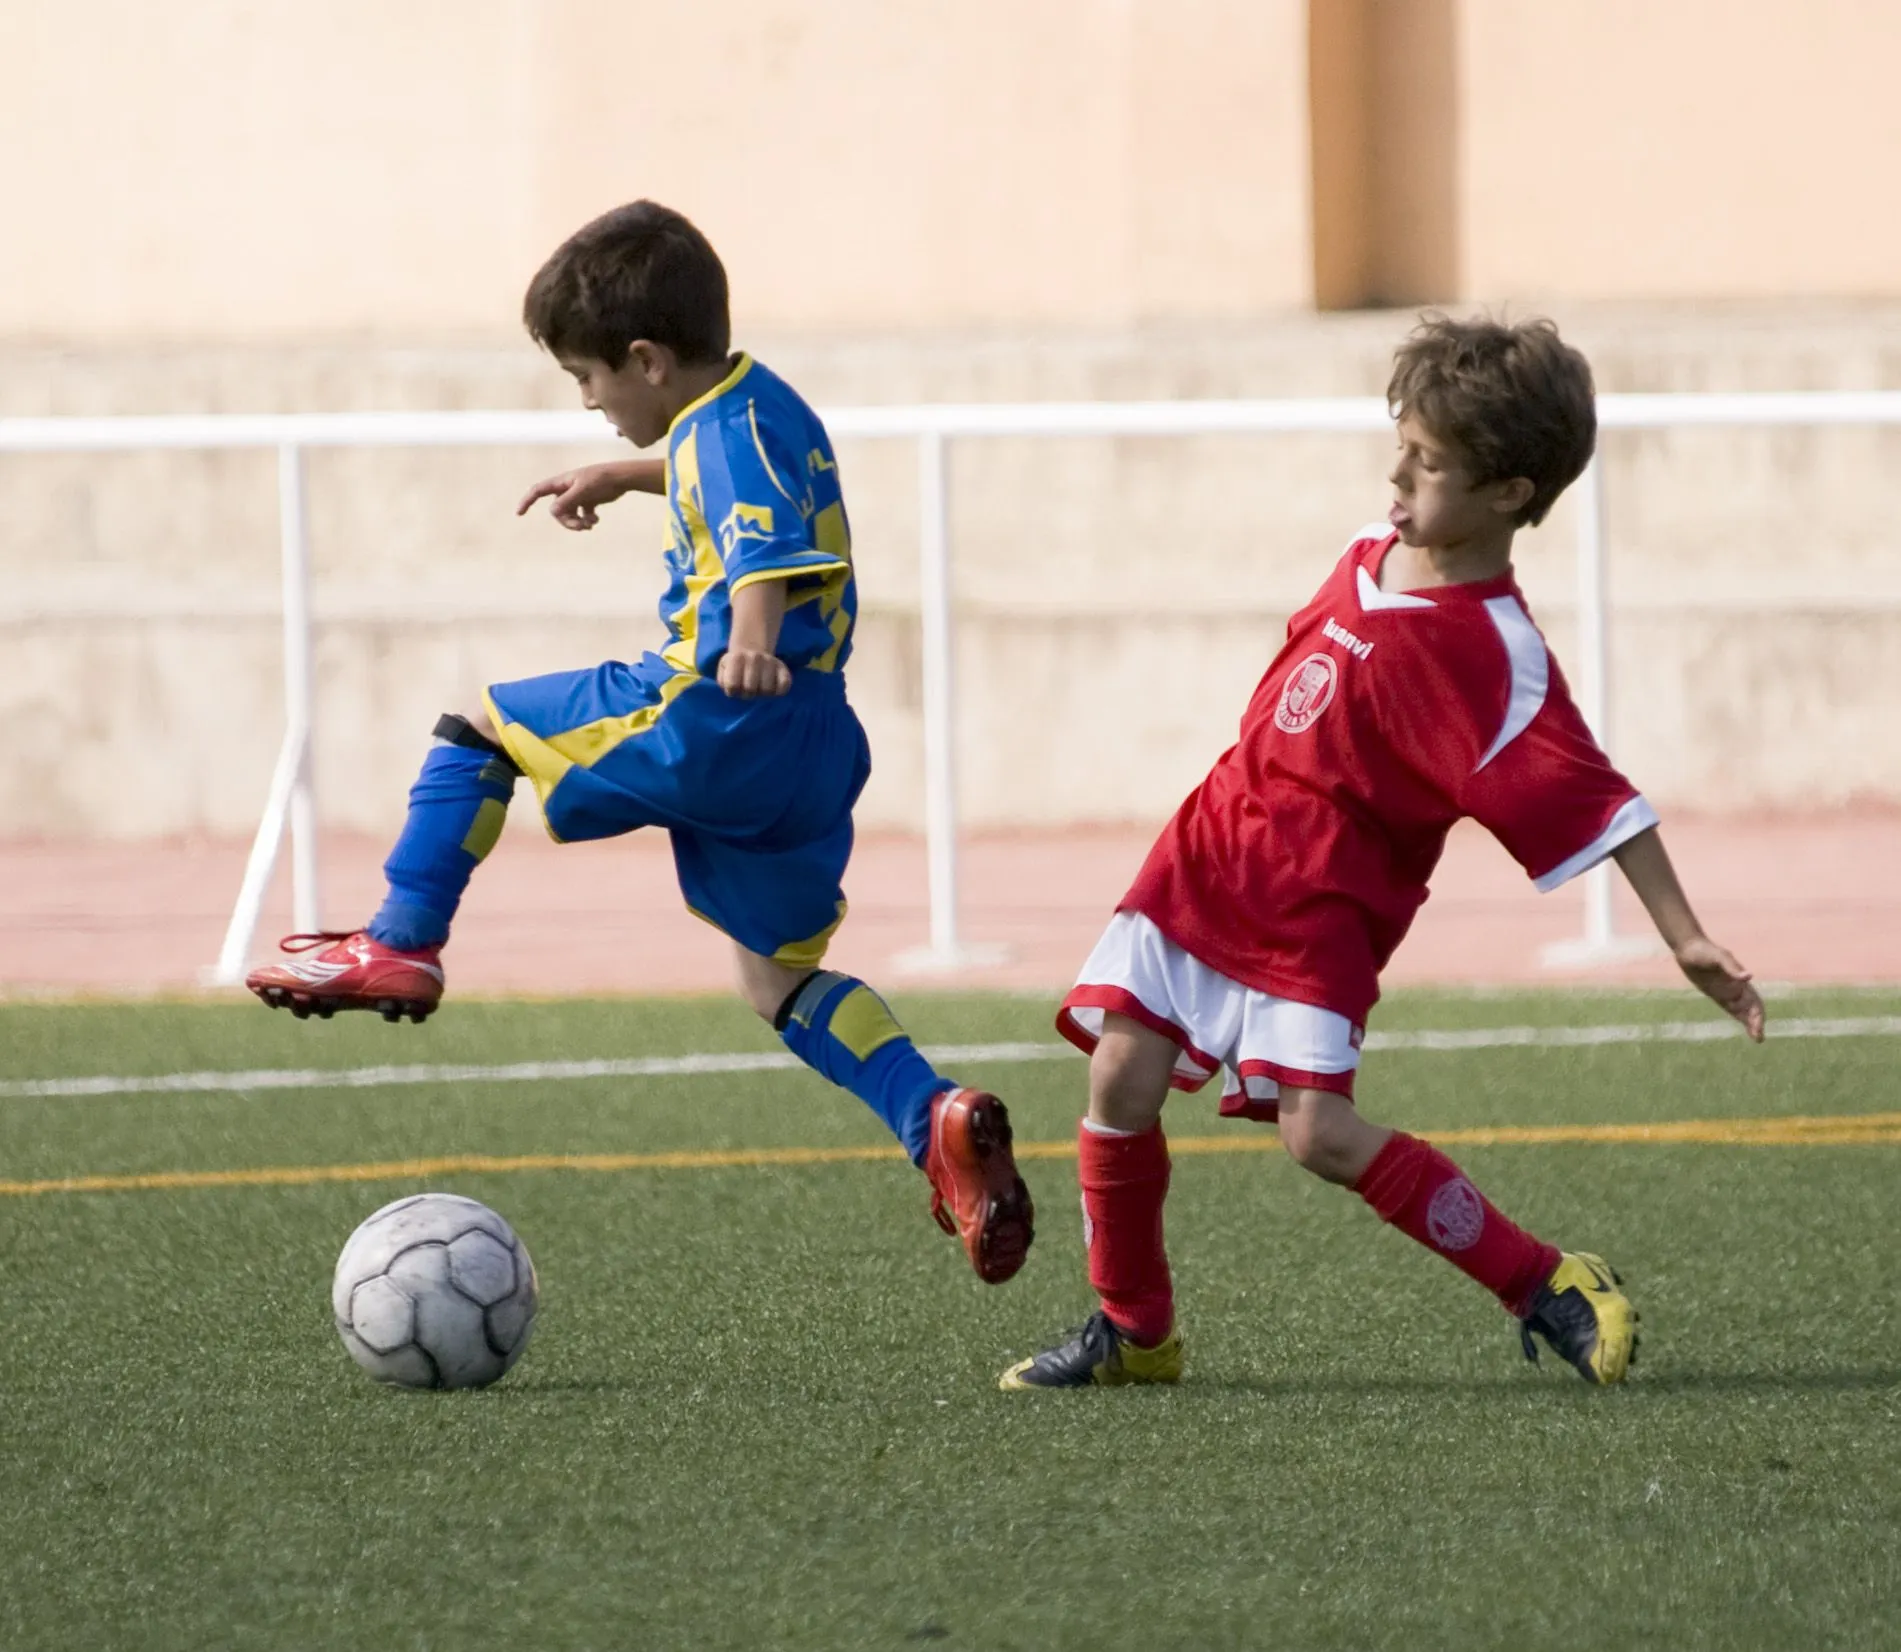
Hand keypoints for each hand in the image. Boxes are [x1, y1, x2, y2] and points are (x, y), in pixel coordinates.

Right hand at [515, 463, 637, 530]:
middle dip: (568, 521)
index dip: (527, 501)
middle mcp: (567, 489)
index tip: (519, 513)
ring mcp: (577, 495)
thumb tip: (551, 512)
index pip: (538, 490)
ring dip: (579, 523)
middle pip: (557, 511)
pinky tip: (596, 519)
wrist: (621, 478)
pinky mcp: (588, 501)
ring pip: (570, 515)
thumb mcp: (583, 491)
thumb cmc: (602, 480)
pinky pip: (581, 515)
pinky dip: (587, 520)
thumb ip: (567, 501)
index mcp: (561, 482)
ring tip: (591, 524)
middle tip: (582, 527)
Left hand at [717, 649, 791, 698]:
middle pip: (750, 689)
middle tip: (748, 689)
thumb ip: (723, 681)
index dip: (732, 691)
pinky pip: (784, 686)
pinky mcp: (783, 669)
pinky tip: (772, 689)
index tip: (734, 687)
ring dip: (762, 693)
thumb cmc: (736, 667)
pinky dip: (779, 691)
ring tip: (759, 687)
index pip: (732, 686)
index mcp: (736, 658)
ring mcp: (770, 662)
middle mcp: (754, 658)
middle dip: (747, 693)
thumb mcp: (723, 670)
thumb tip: (733, 690)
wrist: (752, 651)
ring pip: (767, 690)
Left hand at [1673, 934, 1765, 1041]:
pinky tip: (1745, 1025)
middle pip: (1751, 1009)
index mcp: (1740, 980)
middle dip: (1756, 1022)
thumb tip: (1749, 976)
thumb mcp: (1718, 957)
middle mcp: (1736, 987)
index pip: (1754, 1002)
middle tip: (1759, 1038)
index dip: (1758, 1015)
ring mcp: (1726, 991)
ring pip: (1742, 1010)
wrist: (1689, 947)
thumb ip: (1732, 967)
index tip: (1758, 1027)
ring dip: (1750, 1023)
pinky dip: (1739, 1016)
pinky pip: (1730, 1007)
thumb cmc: (1705, 950)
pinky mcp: (1715, 993)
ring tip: (1757, 1038)